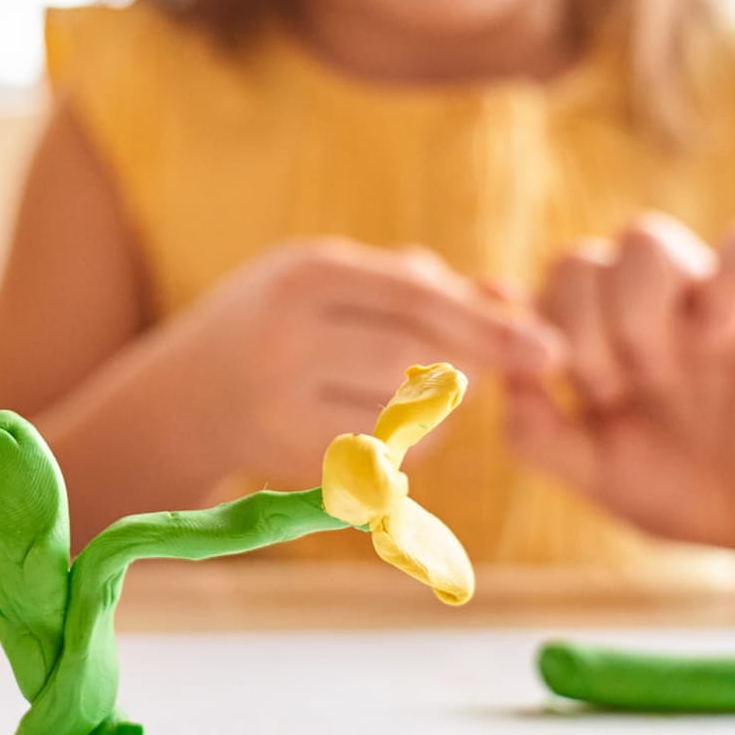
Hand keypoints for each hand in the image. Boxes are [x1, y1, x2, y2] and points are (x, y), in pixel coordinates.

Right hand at [153, 237, 559, 486]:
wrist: (184, 395)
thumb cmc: (281, 320)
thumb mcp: (334, 280)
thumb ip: (420, 283)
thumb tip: (515, 297)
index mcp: (305, 275)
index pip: (418, 299)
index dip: (491, 325)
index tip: (551, 350)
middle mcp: (287, 337)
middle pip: (418, 361)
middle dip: (462, 370)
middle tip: (466, 371)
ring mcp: (281, 404)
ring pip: (406, 417)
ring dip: (434, 412)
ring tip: (404, 392)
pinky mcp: (288, 458)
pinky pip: (384, 460)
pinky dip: (405, 446)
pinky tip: (376, 425)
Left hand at [503, 215, 734, 554]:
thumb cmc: (671, 485)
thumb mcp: (592, 470)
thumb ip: (537, 430)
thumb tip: (503, 374)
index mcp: (590, 331)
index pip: (536, 289)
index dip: (536, 332)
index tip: (564, 388)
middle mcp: (641, 302)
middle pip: (578, 258)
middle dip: (580, 331)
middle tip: (611, 392)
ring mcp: (703, 295)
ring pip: (645, 239)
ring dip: (635, 310)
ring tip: (659, 375)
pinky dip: (725, 284)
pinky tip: (720, 340)